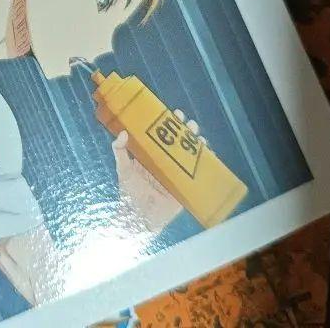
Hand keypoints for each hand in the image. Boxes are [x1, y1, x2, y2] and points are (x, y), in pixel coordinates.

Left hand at [113, 111, 205, 233]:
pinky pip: (198, 173)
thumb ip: (120, 150)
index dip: (169, 123)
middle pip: (178, 141)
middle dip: (186, 130)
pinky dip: (206, 163)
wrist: (140, 217)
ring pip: (190, 154)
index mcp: (151, 154)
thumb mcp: (123, 169)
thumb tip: (123, 132)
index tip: (174, 113)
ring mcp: (177, 172)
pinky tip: (209, 154)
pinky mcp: (185, 185)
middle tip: (188, 123)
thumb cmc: (130, 192)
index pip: (162, 134)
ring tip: (199, 136)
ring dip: (197, 143)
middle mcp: (165, 160)